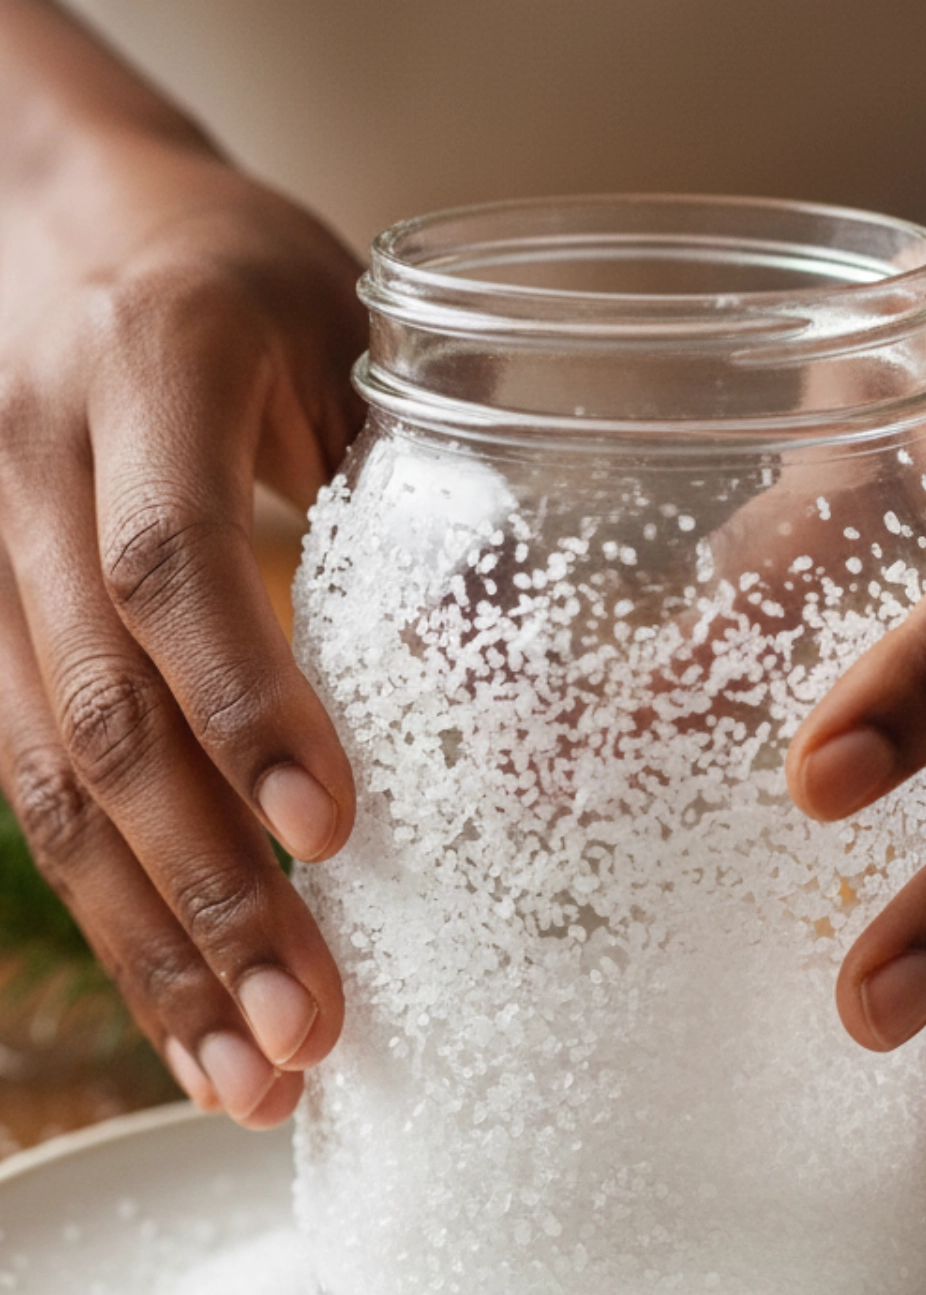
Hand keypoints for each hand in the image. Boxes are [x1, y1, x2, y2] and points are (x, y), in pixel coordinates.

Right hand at [0, 121, 364, 1124]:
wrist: (48, 218)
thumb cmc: (227, 273)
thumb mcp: (337, 330)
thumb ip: (403, 484)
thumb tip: (508, 681)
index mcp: (144, 373)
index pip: (169, 563)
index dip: (243, 704)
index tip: (333, 834)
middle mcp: (31, 470)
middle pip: (96, 712)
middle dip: (204, 888)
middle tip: (307, 1028)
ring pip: (40, 783)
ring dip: (149, 943)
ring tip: (246, 1076)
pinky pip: (20, 788)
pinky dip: (108, 910)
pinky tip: (179, 1007)